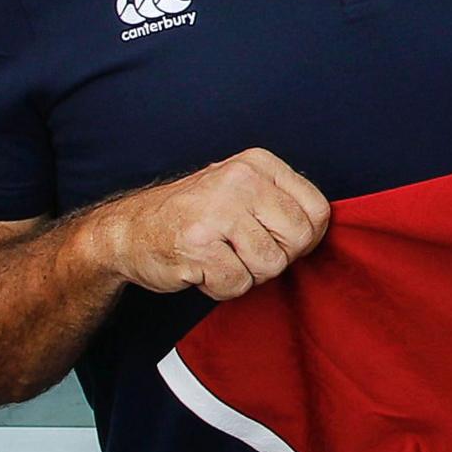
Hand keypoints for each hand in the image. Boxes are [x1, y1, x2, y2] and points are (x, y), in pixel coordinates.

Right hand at [82, 149, 330, 298]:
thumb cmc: (193, 216)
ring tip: (219, 257)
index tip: (277, 240)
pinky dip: (220, 287)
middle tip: (243, 252)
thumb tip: (322, 228)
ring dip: (245, 275)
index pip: (317, 210)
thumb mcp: (241, 191)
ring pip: (270, 266)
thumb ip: (280, 202)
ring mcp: (218, 211)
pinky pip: (237, 284)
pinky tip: (201, 268)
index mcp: (258, 164)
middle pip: (298, 240)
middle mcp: (240, 181)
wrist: (128, 232)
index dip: (304, 238)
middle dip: (275, 258)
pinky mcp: (198, 245)